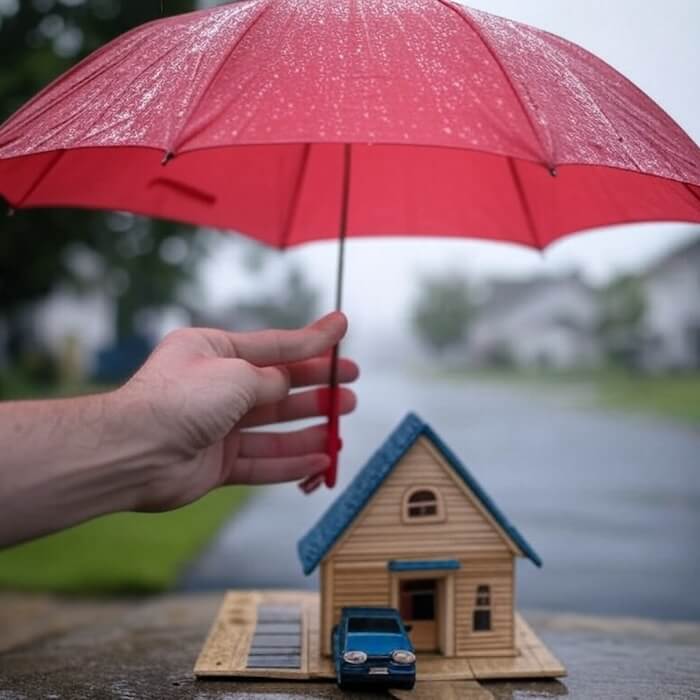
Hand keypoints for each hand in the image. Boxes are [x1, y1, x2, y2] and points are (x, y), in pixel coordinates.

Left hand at [116, 312, 357, 510]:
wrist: (134, 450)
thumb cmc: (181, 398)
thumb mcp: (237, 372)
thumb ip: (273, 377)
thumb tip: (291, 383)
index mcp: (214, 351)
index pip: (274, 345)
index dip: (312, 342)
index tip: (342, 332)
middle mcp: (217, 387)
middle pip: (277, 388)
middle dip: (316, 388)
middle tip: (351, 389)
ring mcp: (217, 427)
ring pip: (274, 427)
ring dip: (310, 426)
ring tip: (342, 424)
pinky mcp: (217, 463)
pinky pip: (262, 461)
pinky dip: (291, 462)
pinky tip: (320, 460)